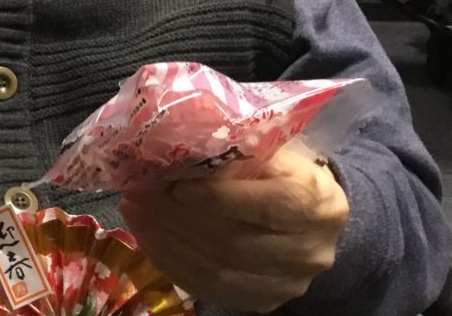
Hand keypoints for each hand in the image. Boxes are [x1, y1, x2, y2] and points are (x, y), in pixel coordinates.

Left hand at [118, 145, 349, 312]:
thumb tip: (177, 150)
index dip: (217, 198)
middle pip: (235, 242)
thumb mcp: (269, 150)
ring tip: (135, 214)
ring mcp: (288, 283)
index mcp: (316, 202)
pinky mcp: (263, 301)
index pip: (268, 205)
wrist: (311, 216)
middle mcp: (310, 250)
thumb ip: (234, 152)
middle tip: (138, 196)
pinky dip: (172, 262)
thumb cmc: (281, 171)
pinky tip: (148, 238)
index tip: (174, 186)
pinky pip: (209, 288)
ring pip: (218, 270)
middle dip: (177, 219)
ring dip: (166, 242)